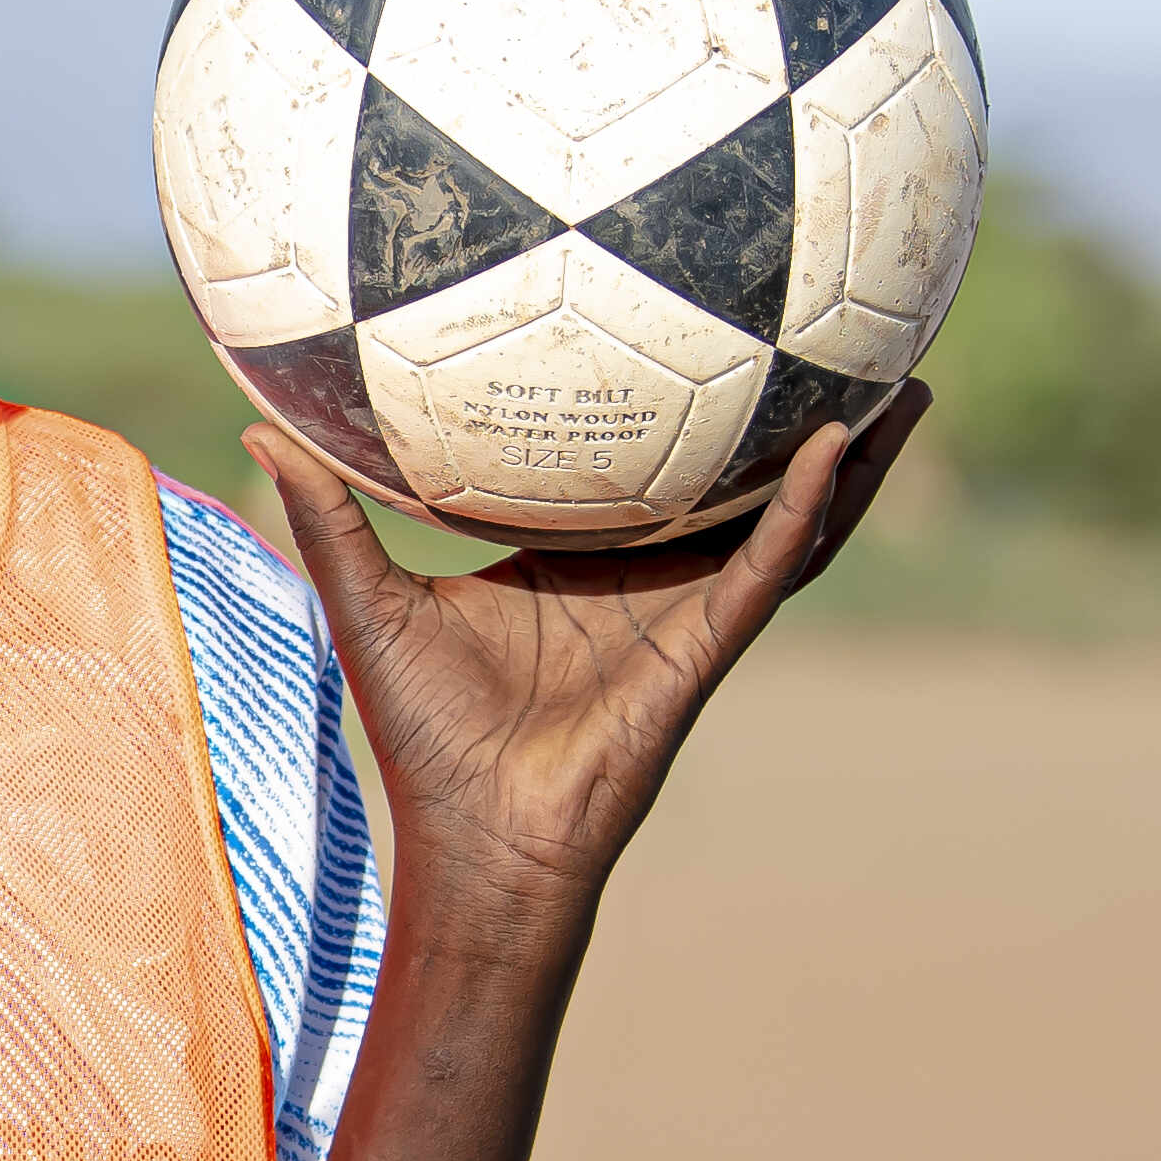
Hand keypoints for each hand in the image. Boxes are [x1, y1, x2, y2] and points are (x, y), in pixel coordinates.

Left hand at [258, 385, 923, 963]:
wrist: (475, 844)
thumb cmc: (426, 740)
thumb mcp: (370, 601)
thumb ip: (329, 515)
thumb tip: (257, 428)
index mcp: (580, 561)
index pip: (646, 468)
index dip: (685, 402)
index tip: (705, 316)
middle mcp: (648, 581)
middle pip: (743, 482)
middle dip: (802, 414)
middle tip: (846, 326)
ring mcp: (688, 616)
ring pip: (786, 523)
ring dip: (848, 460)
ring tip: (902, 384)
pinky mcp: (705, 652)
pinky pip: (765, 572)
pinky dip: (803, 514)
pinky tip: (839, 451)